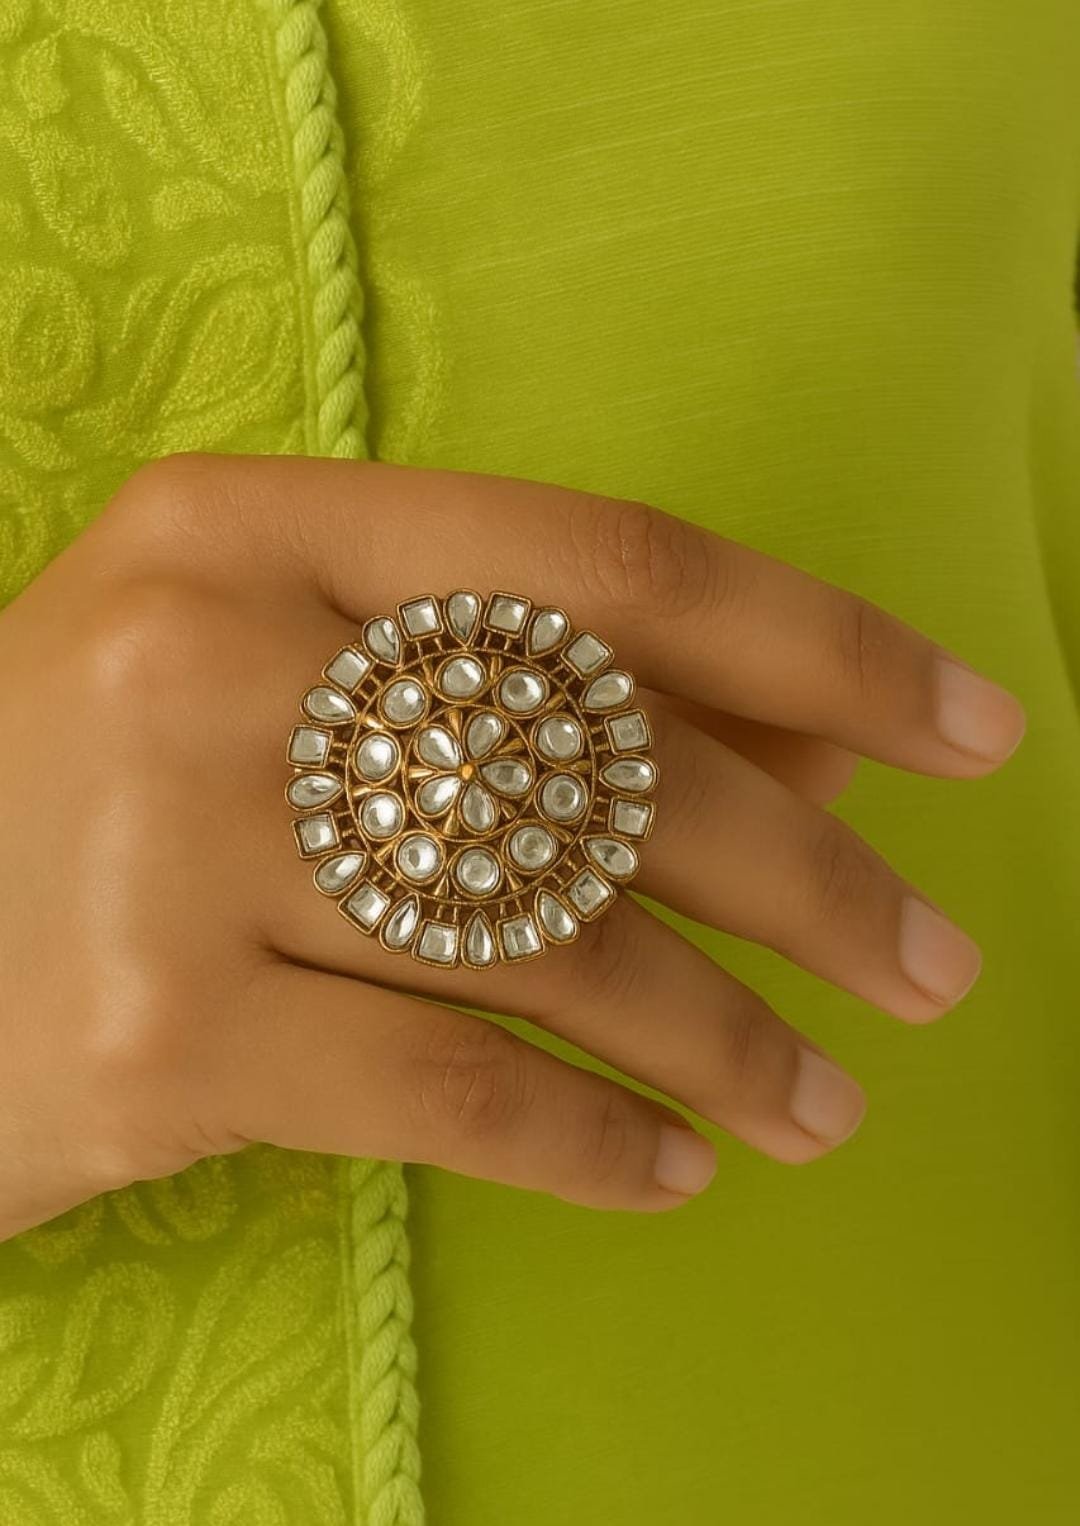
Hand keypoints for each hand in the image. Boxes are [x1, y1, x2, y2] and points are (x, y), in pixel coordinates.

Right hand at [0, 453, 1024, 1238]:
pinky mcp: (151, 1040)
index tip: (971, 728)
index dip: (820, 643)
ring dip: (723, 1037)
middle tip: (928, 969)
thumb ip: (536, 700)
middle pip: (601, 757)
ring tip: (819, 1103)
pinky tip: (669, 1168)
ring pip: (544, 941)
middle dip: (809, 877)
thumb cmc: (107, 795)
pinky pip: (450, 1092)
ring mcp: (170, 845)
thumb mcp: (293, 688)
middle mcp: (212, 656)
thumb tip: (821, 755)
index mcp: (254, 528)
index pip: (605, 564)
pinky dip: (591, 1141)